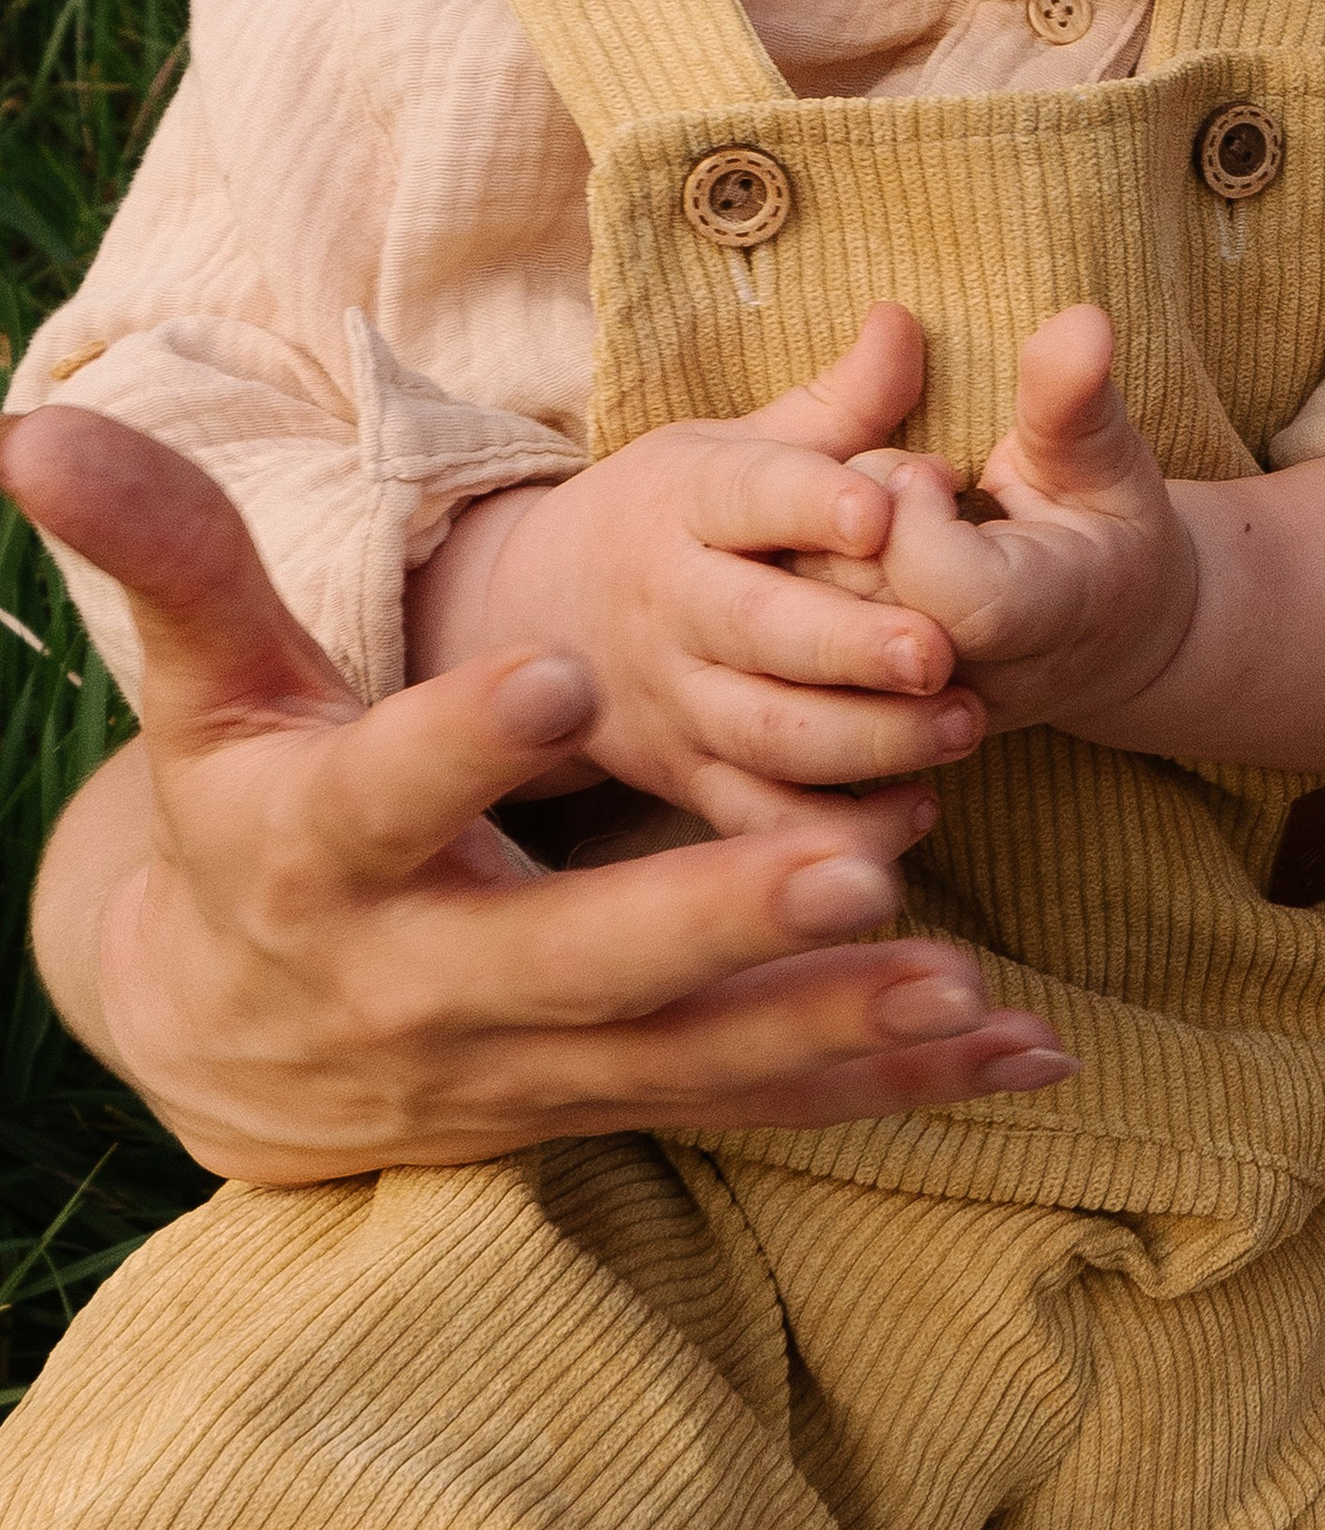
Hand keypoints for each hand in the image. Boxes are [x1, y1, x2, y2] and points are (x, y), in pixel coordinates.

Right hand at [4, 403, 1071, 1183]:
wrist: (237, 1033)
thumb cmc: (247, 815)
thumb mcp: (209, 692)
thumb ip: (172, 556)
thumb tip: (32, 422)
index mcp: (324, 856)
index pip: (387, 796)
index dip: (464, 743)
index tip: (561, 675)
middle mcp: (425, 981)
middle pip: (575, 958)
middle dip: (712, 923)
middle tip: (852, 864)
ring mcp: (525, 1066)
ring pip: (688, 1060)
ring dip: (831, 1026)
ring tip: (970, 990)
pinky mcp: (608, 1104)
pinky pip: (757, 1106)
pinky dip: (886, 1088)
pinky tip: (1020, 1056)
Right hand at [413, 302, 985, 832]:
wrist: (542, 619)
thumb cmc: (679, 518)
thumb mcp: (736, 446)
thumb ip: (837, 404)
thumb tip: (909, 320)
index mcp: (684, 500)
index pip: (747, 494)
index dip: (810, 499)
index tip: (881, 507)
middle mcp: (671, 604)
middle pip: (756, 627)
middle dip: (846, 643)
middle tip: (940, 650)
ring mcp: (674, 701)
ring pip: (762, 733)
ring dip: (862, 740)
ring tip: (963, 727)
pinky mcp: (684, 781)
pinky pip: (754, 820)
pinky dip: (827, 832)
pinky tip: (913, 819)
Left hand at [830, 305, 1202, 739]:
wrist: (1103, 640)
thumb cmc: (1103, 529)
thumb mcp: (1104, 456)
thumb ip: (1073, 398)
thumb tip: (1081, 321)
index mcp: (1052, 616)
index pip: (950, 591)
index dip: (912, 517)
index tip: (927, 471)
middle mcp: (981, 685)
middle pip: (862, 610)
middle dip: (852, 525)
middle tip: (893, 489)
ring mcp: (921, 719)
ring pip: (811, 638)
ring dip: (814, 558)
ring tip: (868, 530)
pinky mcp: (868, 723)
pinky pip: (788, 669)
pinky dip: (792, 594)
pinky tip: (835, 562)